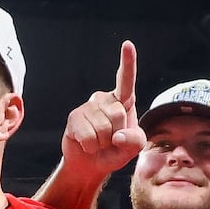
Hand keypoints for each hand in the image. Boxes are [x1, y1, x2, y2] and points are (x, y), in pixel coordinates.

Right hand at [61, 41, 144, 183]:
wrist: (91, 164)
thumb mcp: (134, 148)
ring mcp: (88, 107)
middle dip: (117, 134)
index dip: (127, 62)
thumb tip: (117, 136)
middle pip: (118, 115)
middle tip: (110, 140)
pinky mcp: (74, 117)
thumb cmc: (115, 151)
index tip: (127, 44)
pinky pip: (88, 137)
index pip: (126, 80)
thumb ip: (135, 141)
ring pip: (102, 128)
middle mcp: (105, 99)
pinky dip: (90, 147)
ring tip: (98, 142)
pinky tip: (87, 144)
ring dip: (102, 143)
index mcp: (123, 101)